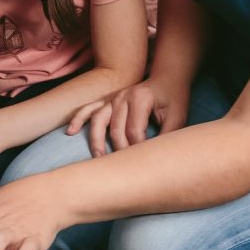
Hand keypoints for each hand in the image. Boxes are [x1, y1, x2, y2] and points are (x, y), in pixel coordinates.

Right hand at [66, 79, 187, 156]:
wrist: (167, 79)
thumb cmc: (173, 99)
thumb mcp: (178, 116)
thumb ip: (168, 135)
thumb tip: (157, 158)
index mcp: (140, 98)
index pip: (134, 130)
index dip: (137, 149)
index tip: (141, 163)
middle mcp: (123, 96)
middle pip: (116, 129)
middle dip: (118, 150)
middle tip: (123, 169)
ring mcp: (112, 97)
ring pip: (98, 120)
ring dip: (96, 140)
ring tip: (97, 158)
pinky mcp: (107, 100)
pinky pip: (89, 109)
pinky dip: (79, 119)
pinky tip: (71, 131)